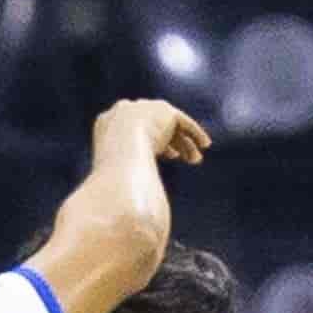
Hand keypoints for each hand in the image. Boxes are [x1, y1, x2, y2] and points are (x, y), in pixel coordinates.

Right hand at [92, 98, 211, 169]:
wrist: (120, 149)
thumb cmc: (111, 172)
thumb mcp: (113, 179)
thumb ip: (123, 181)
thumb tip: (130, 205)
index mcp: (107, 123)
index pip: (133, 130)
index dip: (150, 144)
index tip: (165, 156)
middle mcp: (125, 111)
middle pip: (152, 126)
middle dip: (168, 141)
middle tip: (180, 157)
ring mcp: (144, 108)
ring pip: (168, 125)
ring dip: (183, 142)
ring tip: (195, 159)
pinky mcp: (163, 110)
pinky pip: (183, 120)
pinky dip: (195, 132)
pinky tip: (205, 144)